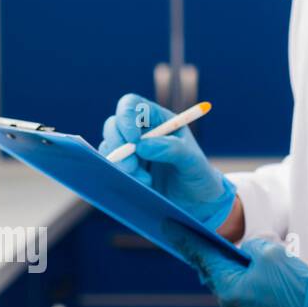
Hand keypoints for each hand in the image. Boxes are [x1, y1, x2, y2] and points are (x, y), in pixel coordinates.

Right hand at [100, 93, 235, 231]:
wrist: (195, 202)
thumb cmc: (198, 175)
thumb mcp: (193, 161)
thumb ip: (172, 149)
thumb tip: (141, 145)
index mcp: (159, 119)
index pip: (132, 105)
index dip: (126, 117)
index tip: (133, 139)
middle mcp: (141, 132)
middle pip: (113, 125)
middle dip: (118, 145)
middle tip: (131, 166)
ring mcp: (130, 150)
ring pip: (109, 148)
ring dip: (122, 165)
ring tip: (146, 180)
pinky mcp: (124, 169)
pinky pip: (110, 168)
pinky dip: (123, 177)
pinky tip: (143, 185)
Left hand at [164, 221, 307, 306]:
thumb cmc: (295, 282)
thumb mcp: (270, 252)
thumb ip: (250, 246)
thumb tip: (245, 251)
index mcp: (229, 288)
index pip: (204, 258)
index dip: (187, 240)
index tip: (170, 227)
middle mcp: (230, 305)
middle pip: (215, 273)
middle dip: (211, 254)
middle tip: (200, 237)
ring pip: (231, 284)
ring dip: (233, 268)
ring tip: (238, 254)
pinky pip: (244, 294)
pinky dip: (246, 281)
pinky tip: (257, 272)